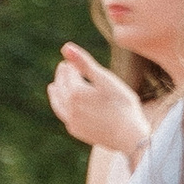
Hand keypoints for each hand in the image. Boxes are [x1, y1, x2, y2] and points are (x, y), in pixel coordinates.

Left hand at [47, 44, 149, 163]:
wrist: (130, 136)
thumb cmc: (122, 104)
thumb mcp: (105, 79)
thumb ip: (84, 63)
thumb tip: (65, 47)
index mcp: (74, 91)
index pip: (68, 72)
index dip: (71, 64)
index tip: (72, 60)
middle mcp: (68, 107)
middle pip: (60, 86)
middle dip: (62, 76)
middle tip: (65, 67)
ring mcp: (71, 121)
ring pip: (57, 103)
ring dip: (56, 92)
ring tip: (54, 86)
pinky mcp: (76, 131)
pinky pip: (64, 116)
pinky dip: (62, 107)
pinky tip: (66, 107)